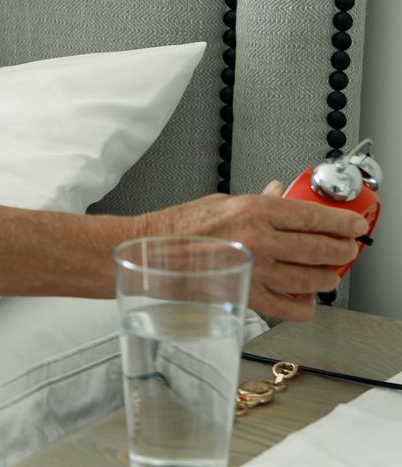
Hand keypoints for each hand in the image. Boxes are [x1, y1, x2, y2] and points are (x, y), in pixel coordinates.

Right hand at [140, 181, 366, 320]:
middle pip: (321, 249)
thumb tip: (279, 194)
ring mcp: (255, 270)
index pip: (314, 216)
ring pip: (311, 279)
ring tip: (329, 275)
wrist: (148, 254)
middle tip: (347, 250)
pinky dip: (304, 306)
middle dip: (342, 251)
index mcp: (254, 210)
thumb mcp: (219, 202)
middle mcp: (259, 240)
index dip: (343, 222)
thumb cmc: (174, 228)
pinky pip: (290, 307)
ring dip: (327, 277)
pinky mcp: (245, 295)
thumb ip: (255, 201)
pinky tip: (304, 299)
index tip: (354, 225)